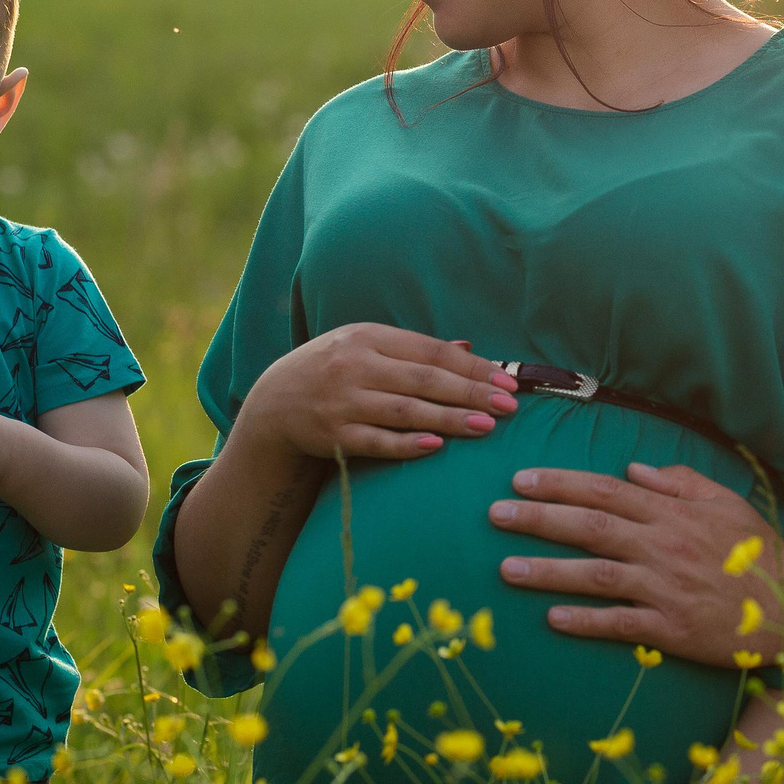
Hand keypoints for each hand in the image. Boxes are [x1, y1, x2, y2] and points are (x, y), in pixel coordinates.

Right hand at [240, 325, 517, 461]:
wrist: (274, 402)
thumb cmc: (333, 370)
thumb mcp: (366, 347)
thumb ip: (414, 350)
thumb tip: (468, 347)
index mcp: (368, 337)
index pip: (431, 351)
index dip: (472, 366)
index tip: (507, 381)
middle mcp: (355, 365)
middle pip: (424, 380)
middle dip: (471, 392)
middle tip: (509, 406)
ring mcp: (342, 401)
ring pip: (405, 410)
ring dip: (449, 419)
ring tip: (486, 426)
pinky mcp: (332, 435)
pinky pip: (376, 441)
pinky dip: (407, 444)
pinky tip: (437, 446)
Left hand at [491, 463, 783, 667]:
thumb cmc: (761, 554)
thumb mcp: (726, 503)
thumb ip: (680, 482)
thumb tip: (634, 472)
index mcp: (673, 513)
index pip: (605, 491)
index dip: (560, 483)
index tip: (520, 479)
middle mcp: (664, 546)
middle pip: (590, 526)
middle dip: (538, 518)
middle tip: (495, 514)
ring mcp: (667, 589)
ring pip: (596, 574)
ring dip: (548, 570)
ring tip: (506, 568)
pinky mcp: (673, 629)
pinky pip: (621, 623)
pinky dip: (585, 620)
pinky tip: (552, 619)